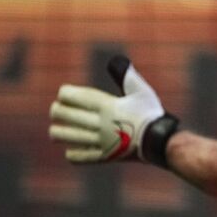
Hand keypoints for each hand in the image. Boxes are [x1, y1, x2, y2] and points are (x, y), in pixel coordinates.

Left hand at [48, 56, 176, 163]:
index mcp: (107, 106)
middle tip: (56, 110)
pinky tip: (70, 150)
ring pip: (68, 137)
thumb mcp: (142, 91)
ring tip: (55, 131)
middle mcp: (100, 123)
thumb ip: (128, 76)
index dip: (65, 94)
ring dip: (58, 133)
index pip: (75, 98)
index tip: (63, 93)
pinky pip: (80, 156)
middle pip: (66, 116)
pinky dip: (72, 153)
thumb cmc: (150, 113)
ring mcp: (100, 141)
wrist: (160, 140)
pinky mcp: (104, 156)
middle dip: (57, 111)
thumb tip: (116, 60)